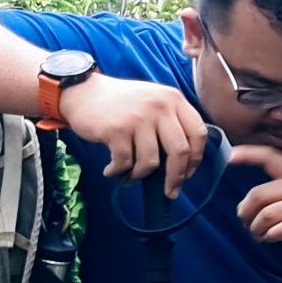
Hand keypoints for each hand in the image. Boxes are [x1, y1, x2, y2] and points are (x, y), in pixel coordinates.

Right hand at [60, 72, 213, 190]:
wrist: (83, 92)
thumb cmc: (120, 102)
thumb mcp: (153, 100)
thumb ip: (171, 121)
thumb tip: (183, 162)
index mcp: (173, 99)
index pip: (198, 133)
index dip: (196, 158)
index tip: (187, 174)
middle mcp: (160, 106)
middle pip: (180, 151)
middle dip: (176, 177)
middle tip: (170, 191)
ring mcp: (139, 118)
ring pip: (151, 161)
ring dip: (140, 175)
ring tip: (130, 175)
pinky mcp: (117, 130)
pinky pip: (125, 162)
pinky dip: (118, 171)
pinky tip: (111, 169)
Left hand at [233, 141, 281, 260]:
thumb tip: (249, 205)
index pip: (269, 156)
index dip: (248, 154)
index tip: (229, 155)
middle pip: (259, 194)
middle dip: (246, 211)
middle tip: (246, 224)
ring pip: (267, 213)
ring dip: (257, 227)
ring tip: (259, 235)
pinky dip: (271, 235)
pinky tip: (271, 239)